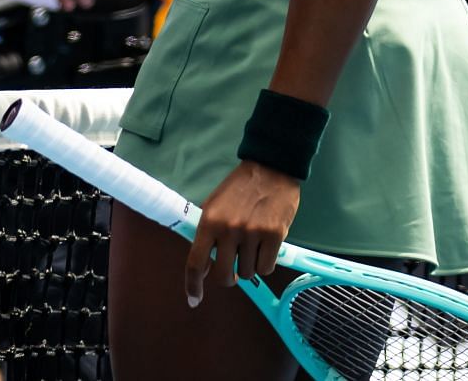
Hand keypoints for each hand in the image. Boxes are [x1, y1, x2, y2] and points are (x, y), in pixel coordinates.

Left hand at [185, 161, 300, 305]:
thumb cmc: (239, 189)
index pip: (196, 262)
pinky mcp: (275, 235)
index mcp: (209, 221)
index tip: (193, 299)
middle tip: (233, 269)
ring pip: (248, 273)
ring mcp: (252, 233)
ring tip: (252, 245)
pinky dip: (265, 262)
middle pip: (225, 276)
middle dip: (229, 278)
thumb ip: (208, 234)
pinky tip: (266, 246)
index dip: (192, 285)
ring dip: (249, 266)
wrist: (270, 168)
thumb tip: (205, 266)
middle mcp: (229, 229)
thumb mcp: (214, 206)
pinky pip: (267, 267)